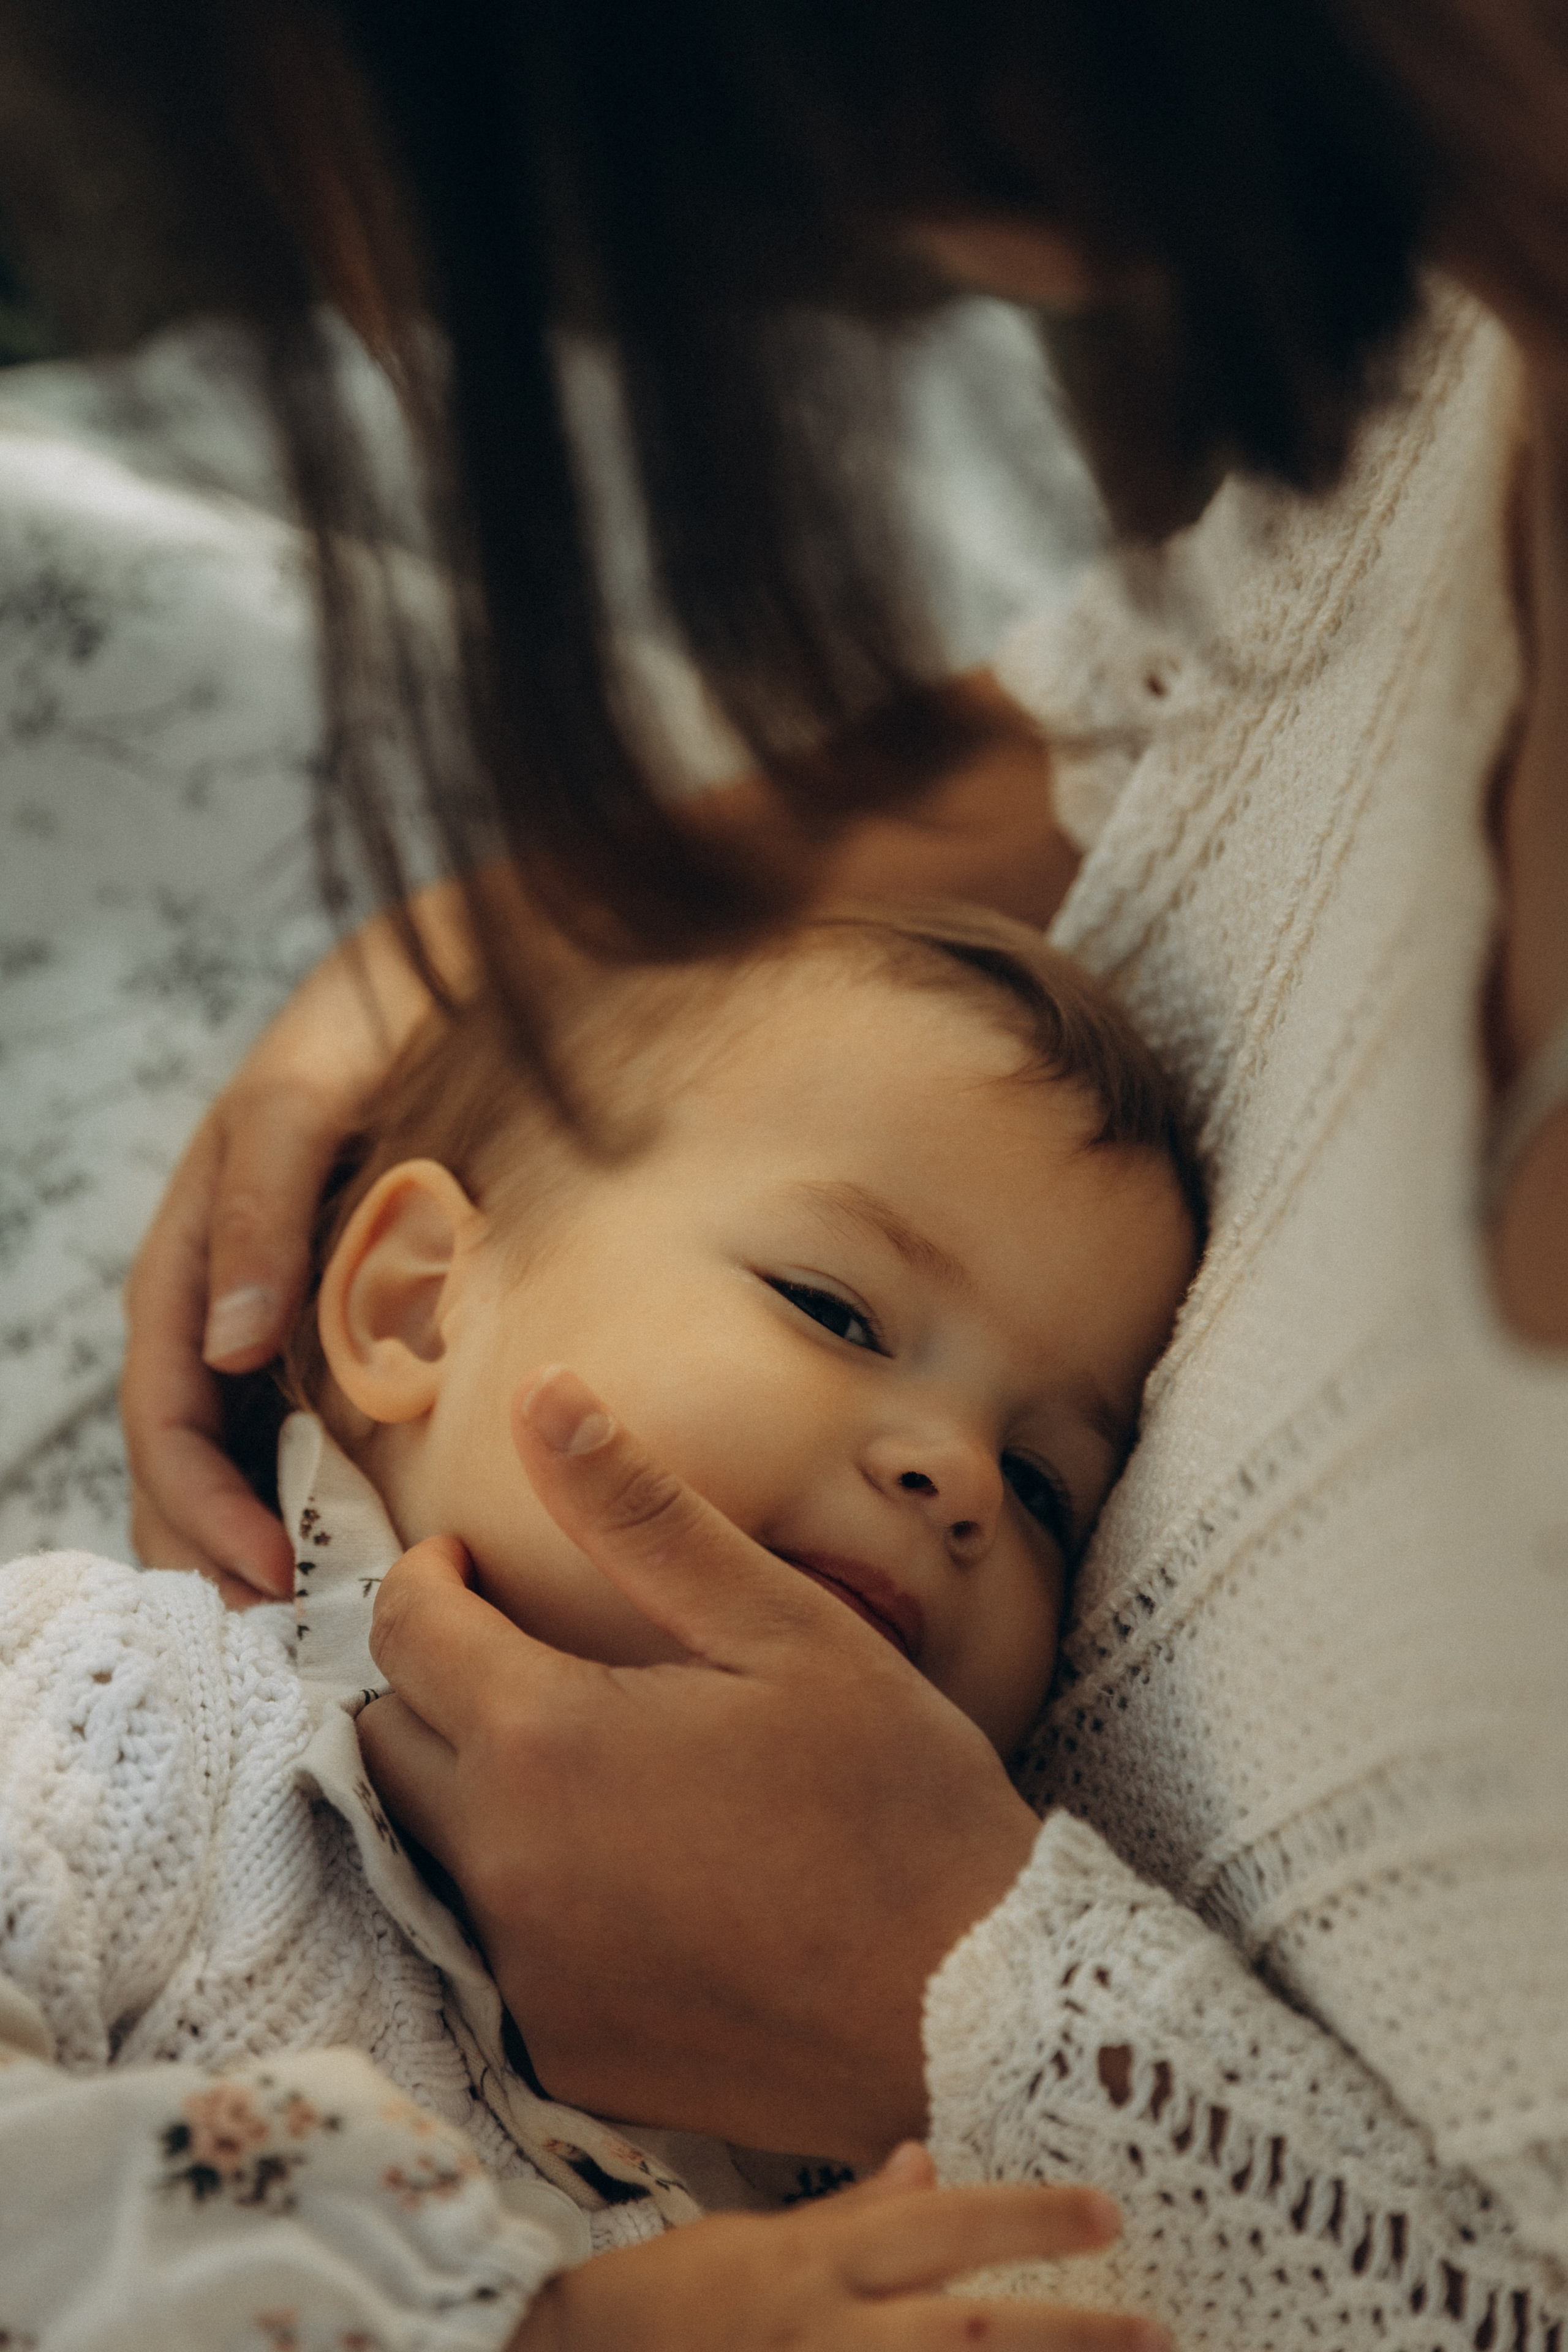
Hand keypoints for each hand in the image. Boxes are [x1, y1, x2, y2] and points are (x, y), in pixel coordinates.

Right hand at [121, 883, 471, 1598]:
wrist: (502, 949)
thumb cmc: (402, 999)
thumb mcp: (314, 1076)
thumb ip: (265, 1193)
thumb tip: (226, 1346)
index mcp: (206, 1228)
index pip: (168, 1391)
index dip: (196, 1491)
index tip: (265, 1568)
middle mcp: (238, 1271)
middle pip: (188, 1436)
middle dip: (211, 1537)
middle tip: (277, 1625)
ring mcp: (294, 1287)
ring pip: (242, 1436)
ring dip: (253, 1526)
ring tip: (303, 1614)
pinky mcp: (357, 1292)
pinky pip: (312, 1406)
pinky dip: (318, 1481)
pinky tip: (358, 1537)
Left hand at [360, 1368, 1042, 2165]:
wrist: (975, 2003)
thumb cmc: (892, 1795)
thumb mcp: (781, 1625)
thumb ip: (639, 1513)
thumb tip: (542, 1393)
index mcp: (543, 1739)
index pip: (404, 1631)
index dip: (428, 1578)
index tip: (471, 1562)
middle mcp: (502, 1865)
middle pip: (385, 1745)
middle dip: (429, 1682)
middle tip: (520, 1654)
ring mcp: (525, 1975)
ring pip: (428, 1853)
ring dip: (470, 1793)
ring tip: (578, 1761)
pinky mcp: (562, 2053)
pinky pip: (493, 1955)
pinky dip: (526, 1902)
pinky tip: (622, 1879)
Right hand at [512, 2143, 1164, 2351]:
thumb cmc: (681, 2300)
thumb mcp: (765, 2239)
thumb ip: (853, 2215)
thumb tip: (923, 2163)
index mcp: (821, 2268)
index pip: (942, 2229)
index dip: (1027, 2219)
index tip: (1109, 2214)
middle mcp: (831, 2337)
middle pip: (970, 2335)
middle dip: (1069, 2340)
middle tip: (1158, 2333)